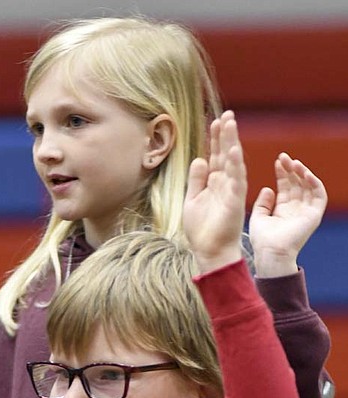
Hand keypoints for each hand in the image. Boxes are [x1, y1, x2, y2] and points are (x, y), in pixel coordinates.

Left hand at [183, 111, 246, 273]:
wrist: (209, 251)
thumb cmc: (202, 230)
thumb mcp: (192, 200)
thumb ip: (196, 180)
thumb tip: (199, 158)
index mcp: (214, 183)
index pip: (216, 156)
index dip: (215, 139)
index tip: (215, 121)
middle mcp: (225, 184)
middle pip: (225, 154)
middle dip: (225, 134)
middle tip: (227, 114)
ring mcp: (231, 191)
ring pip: (233, 162)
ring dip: (232, 143)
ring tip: (230, 124)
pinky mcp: (234, 201)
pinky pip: (236, 180)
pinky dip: (235, 165)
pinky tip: (234, 151)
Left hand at [250, 153, 326, 277]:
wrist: (270, 253)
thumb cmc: (262, 240)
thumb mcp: (258, 217)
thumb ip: (263, 203)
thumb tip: (268, 188)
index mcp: (283, 210)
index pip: (286, 186)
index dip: (283, 173)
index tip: (278, 161)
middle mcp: (296, 209)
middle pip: (297, 184)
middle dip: (291, 169)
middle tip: (284, 157)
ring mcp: (306, 211)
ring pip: (308, 186)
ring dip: (302, 173)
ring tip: (294, 163)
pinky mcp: (314, 215)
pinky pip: (319, 195)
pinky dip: (314, 183)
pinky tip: (305, 173)